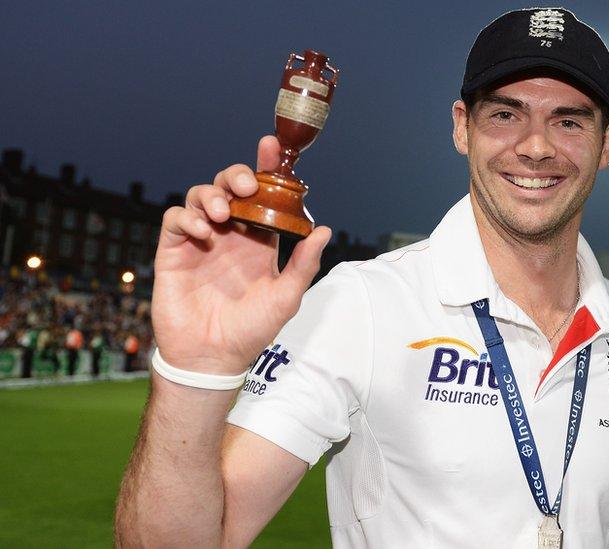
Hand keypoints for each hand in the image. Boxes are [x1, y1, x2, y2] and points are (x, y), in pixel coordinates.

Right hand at [151, 136, 331, 375]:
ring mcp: (201, 241)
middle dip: (237, 175)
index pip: (262, 195)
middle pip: (229, 186)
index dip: (266, 168)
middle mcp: (230, 234)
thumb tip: (324, 230)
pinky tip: (204, 229)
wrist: (213, 358)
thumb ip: (304, 264)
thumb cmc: (251, 330)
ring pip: (200, 196)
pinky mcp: (174, 252)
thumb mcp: (286, 297)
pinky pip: (175, 219)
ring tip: (223, 213)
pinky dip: (188, 216)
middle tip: (246, 185)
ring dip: (212, 194)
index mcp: (259, 240)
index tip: (272, 145)